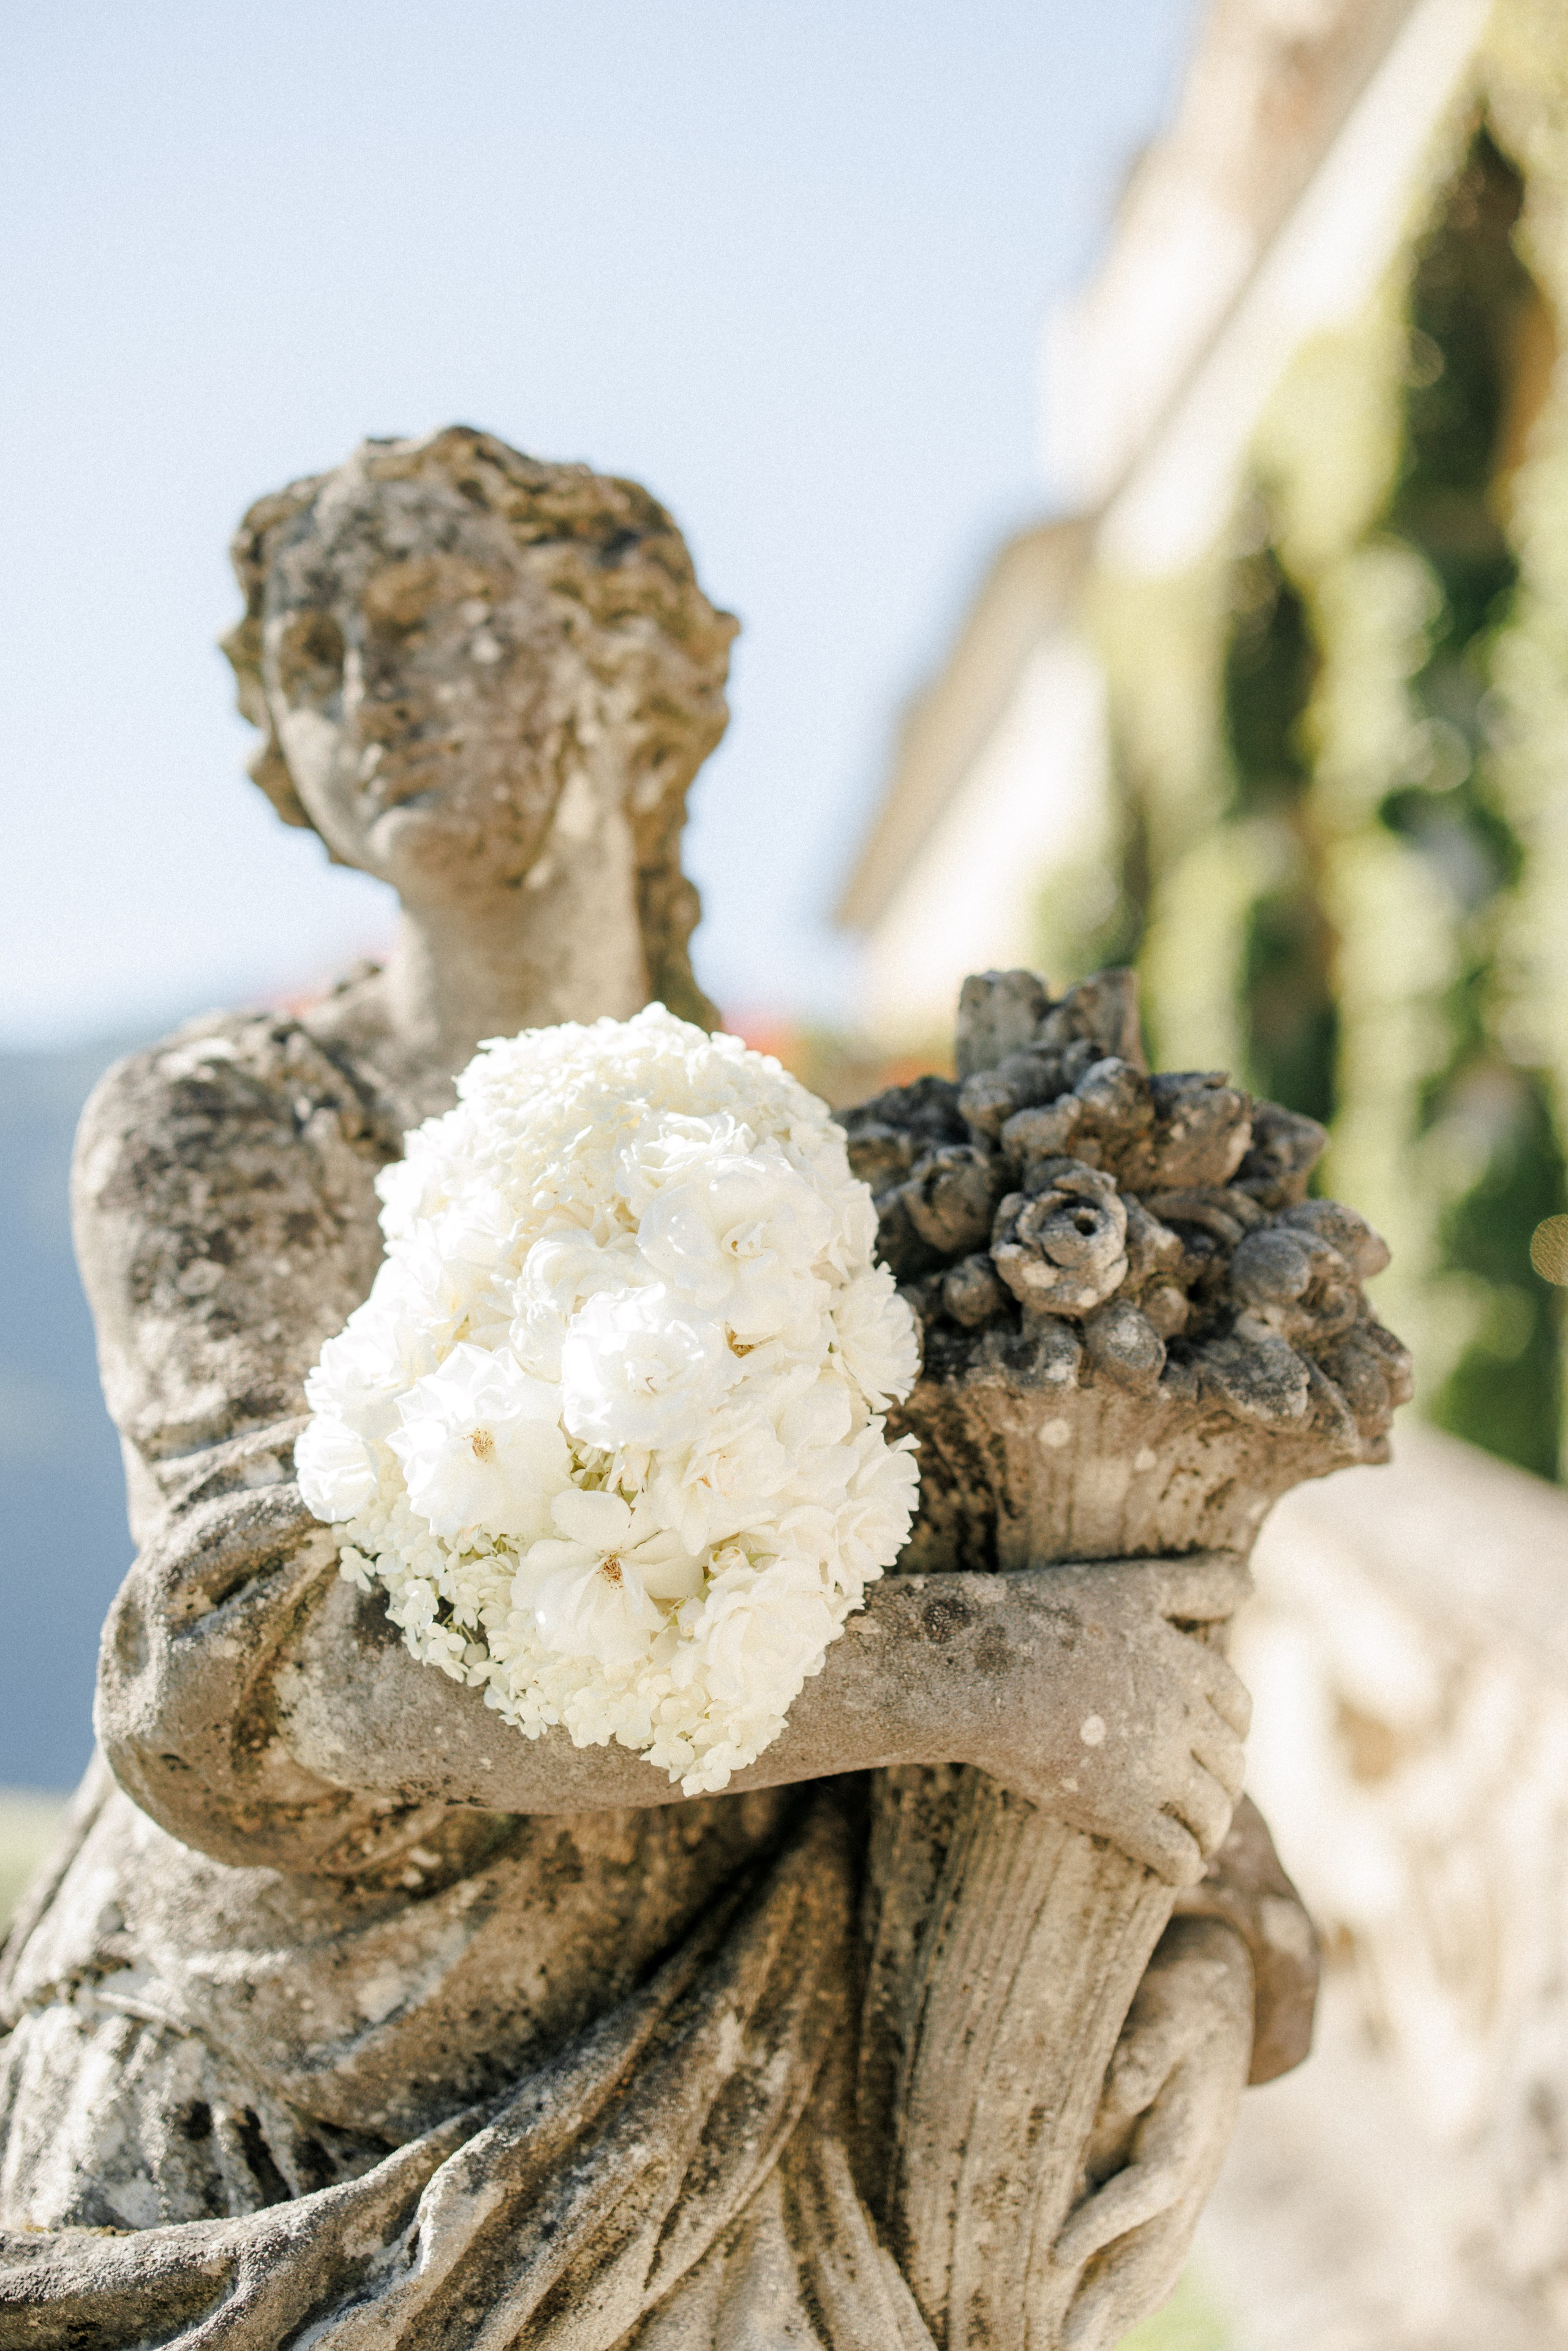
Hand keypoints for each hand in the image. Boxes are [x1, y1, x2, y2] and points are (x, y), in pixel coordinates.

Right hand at [962, 1554, 1251, 1883]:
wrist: (980, 1669)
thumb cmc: (1043, 1616)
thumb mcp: (1127, 1585)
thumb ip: (1192, 1582)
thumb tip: (1251, 1577)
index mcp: (1185, 1663)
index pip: (1237, 1705)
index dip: (1234, 1729)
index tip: (1219, 1743)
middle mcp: (1181, 1715)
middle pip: (1230, 1763)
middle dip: (1226, 1785)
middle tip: (1210, 1798)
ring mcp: (1153, 1766)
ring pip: (1212, 1812)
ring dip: (1212, 1831)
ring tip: (1199, 1840)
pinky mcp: (1119, 1810)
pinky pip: (1175, 1852)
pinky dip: (1186, 1866)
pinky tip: (1179, 1869)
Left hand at [1052, 1917, 1252, 2349]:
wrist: (1220, 1997)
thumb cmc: (1181, 1999)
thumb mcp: (1167, 2006)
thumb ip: (1145, 2046)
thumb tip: (1122, 2086)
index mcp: (1187, 2133)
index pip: (1146, 2188)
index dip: (1105, 2221)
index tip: (1056, 2251)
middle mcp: (1192, 2176)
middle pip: (1153, 2249)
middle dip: (1108, 2301)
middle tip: (1065, 2349)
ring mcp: (1189, 2192)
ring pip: (1157, 2265)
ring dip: (1119, 2311)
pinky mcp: (1175, 2191)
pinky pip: (1158, 2255)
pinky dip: (1134, 2294)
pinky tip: (1106, 2325)